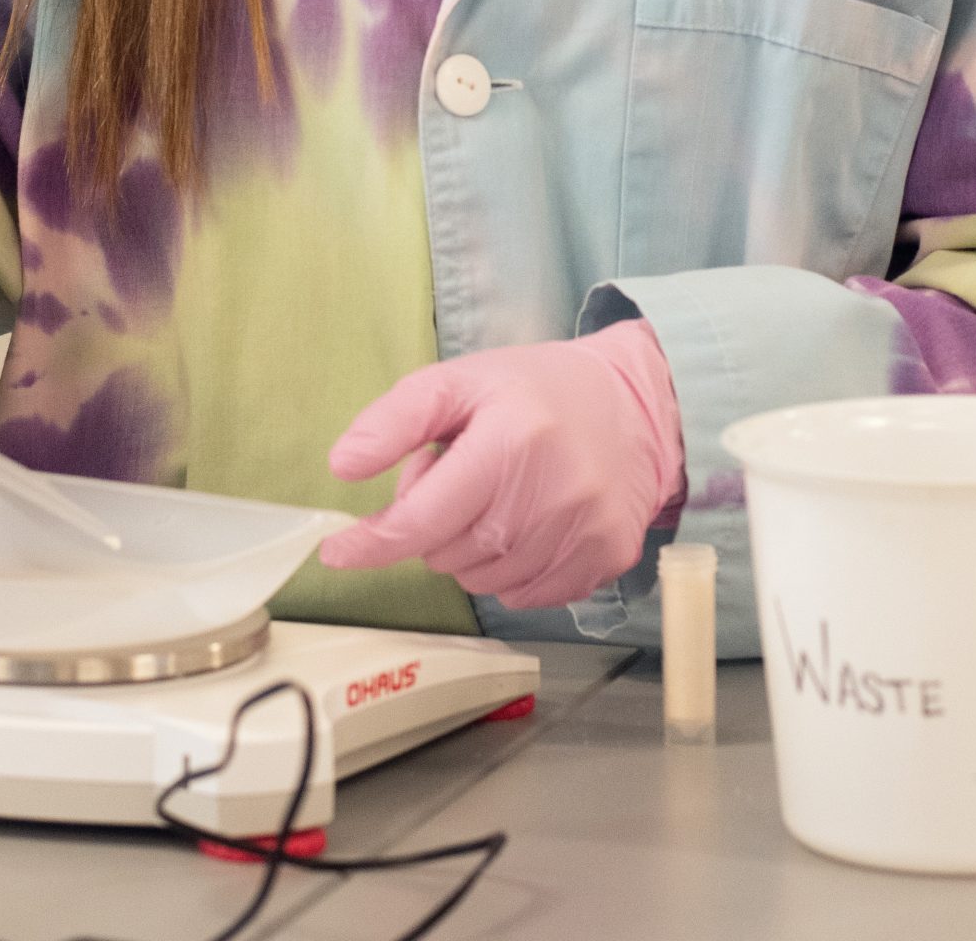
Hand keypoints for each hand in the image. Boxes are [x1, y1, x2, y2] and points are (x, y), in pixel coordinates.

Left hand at [318, 322, 684, 607]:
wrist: (637, 404)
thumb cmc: (537, 392)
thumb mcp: (462, 380)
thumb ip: (397, 419)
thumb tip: (342, 466)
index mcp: (508, 442)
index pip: (420, 520)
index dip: (371, 542)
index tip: (338, 552)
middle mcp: (549, 495)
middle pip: (445, 554)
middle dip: (436, 523)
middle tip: (465, 476)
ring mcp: (583, 534)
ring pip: (480, 580)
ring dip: (472, 549)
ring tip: (501, 495)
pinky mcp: (606, 560)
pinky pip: (524, 595)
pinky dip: (511, 569)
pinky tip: (530, 524)